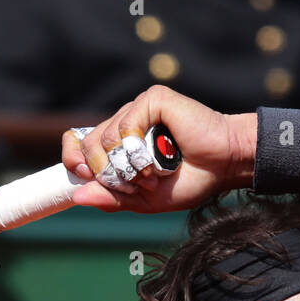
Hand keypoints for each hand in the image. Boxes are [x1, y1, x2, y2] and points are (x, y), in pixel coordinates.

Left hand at [61, 85, 255, 213]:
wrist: (224, 166)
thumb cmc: (191, 180)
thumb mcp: (145, 200)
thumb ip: (112, 198)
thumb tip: (78, 196)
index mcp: (120, 144)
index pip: (78, 143)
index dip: (75, 160)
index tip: (85, 176)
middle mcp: (125, 123)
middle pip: (89, 145)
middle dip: (110, 174)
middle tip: (139, 183)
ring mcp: (138, 108)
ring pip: (107, 139)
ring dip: (131, 167)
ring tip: (156, 172)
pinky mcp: (152, 99)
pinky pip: (126, 126)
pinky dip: (140, 149)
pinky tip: (162, 153)